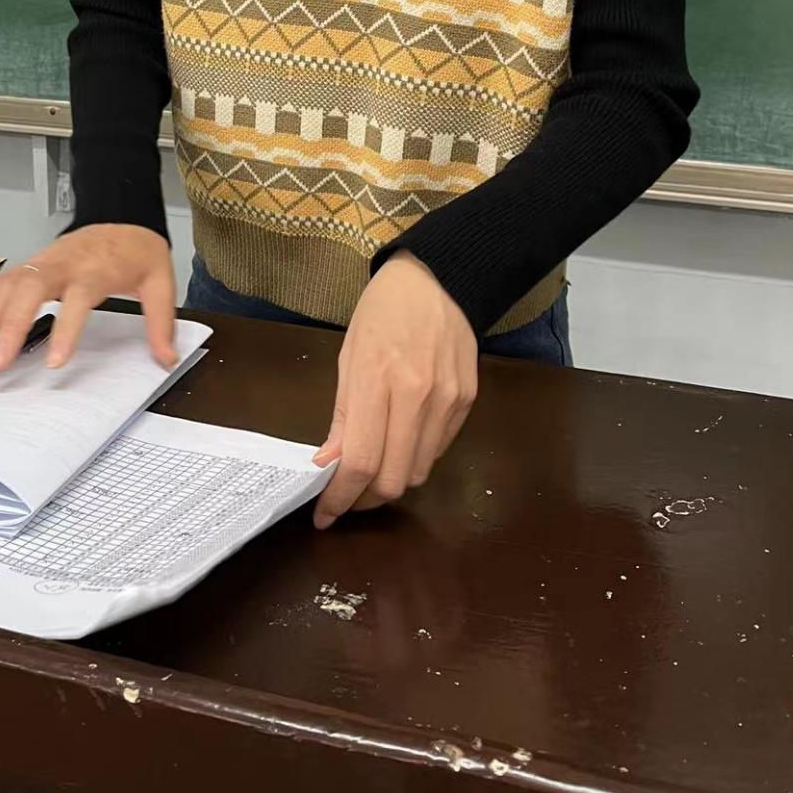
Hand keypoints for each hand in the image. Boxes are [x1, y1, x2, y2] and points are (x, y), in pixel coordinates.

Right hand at [0, 224, 175, 371]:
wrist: (122, 215)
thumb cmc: (137, 251)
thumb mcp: (160, 281)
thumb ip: (161, 321)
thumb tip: (167, 359)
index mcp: (96, 268)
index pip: (77, 298)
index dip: (65, 329)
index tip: (55, 362)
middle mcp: (63, 263)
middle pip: (30, 288)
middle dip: (10, 326)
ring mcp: (43, 261)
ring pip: (8, 285)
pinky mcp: (32, 264)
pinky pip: (1, 281)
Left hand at [313, 251, 476, 528]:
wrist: (439, 278)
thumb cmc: (382, 311)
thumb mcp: (349, 356)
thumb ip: (342, 416)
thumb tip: (329, 466)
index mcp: (380, 380)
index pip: (360, 462)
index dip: (340, 498)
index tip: (324, 514)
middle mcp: (419, 396)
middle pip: (394, 479)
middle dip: (366, 499)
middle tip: (347, 496)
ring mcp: (449, 401)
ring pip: (419, 472)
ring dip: (391, 482)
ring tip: (371, 471)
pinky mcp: (468, 402)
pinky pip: (438, 450)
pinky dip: (415, 458)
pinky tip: (400, 442)